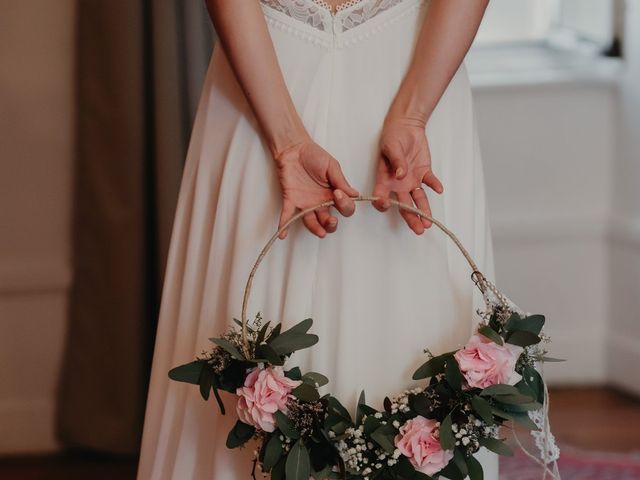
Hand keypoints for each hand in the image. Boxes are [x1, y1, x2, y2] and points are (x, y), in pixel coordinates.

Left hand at [274, 137, 358, 238]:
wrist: (294, 148)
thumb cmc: (314, 155)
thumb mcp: (332, 166)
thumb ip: (341, 181)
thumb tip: (356, 194)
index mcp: (333, 194)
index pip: (344, 208)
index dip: (344, 205)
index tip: (339, 193)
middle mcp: (320, 202)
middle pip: (328, 221)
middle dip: (331, 225)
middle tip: (331, 221)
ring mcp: (305, 203)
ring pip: (311, 222)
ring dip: (315, 228)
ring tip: (320, 232)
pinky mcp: (291, 200)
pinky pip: (287, 215)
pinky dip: (284, 225)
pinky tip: (282, 234)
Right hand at [372, 117, 443, 234]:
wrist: (406, 127)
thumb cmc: (393, 136)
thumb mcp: (391, 146)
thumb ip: (396, 161)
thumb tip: (400, 174)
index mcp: (385, 179)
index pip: (381, 196)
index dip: (382, 203)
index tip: (386, 205)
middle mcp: (398, 184)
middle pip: (403, 205)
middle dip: (411, 217)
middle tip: (418, 229)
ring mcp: (411, 180)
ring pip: (418, 199)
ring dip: (423, 210)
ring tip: (429, 224)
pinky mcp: (424, 173)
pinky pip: (430, 182)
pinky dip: (434, 185)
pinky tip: (438, 190)